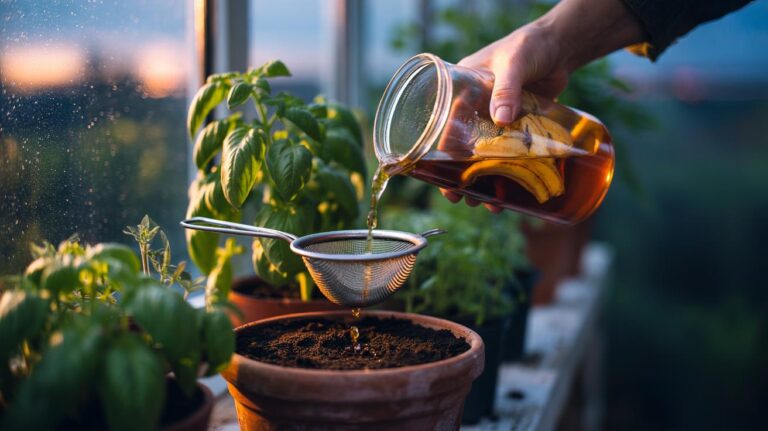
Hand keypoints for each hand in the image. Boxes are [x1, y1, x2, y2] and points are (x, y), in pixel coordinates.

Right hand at [440, 24, 567, 212]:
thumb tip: (502, 119)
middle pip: (462, 150)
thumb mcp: (513, 63)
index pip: (445, 128)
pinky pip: (510, 155)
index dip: (442, 157)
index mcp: (462, 91)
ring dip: (486, 182)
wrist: (561, 47)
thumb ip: (507, 88)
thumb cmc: (529, 46)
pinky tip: (512, 192)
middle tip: (464, 199)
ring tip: (489, 204)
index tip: (443, 180)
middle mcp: (475, 109)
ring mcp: (497, 121)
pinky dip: (510, 174)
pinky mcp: (519, 127)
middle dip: (462, 178)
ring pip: (486, 158)